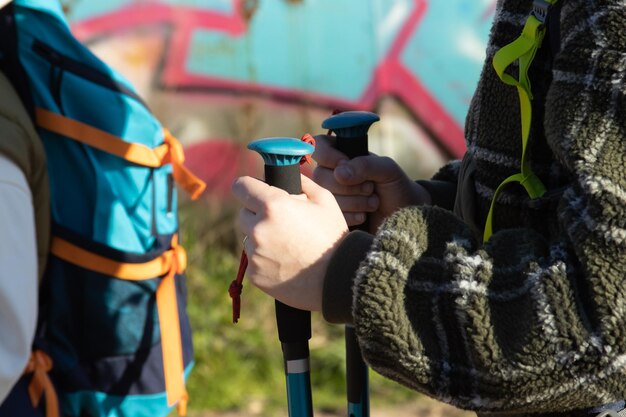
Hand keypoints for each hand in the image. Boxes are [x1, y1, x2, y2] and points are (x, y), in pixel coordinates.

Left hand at [231, 174, 348, 310]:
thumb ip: (302, 182)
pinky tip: (287, 262)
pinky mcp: (254, 275)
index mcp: (272, 206)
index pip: (241, 186)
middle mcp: (258, 228)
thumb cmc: (333, 237)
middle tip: (281, 222)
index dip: (249, 187)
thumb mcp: (325, 200)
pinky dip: (265, 259)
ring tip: (288, 245)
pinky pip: (254, 260)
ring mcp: (254, 254)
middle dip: (258, 214)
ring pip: (249, 238)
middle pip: (244, 213)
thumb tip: (290, 175)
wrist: (338, 279)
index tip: (255, 191)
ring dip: (262, 237)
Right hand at [312, 135, 430, 232]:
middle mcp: (333, 174)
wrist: (404, 216)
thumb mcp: (387, 169)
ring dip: (354, 202)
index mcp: (343, 155)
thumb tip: (339, 173)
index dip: (327, 156)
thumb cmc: (396, 187)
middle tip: (371, 188)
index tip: (344, 164)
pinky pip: (330, 215)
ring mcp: (331, 195)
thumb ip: (365, 165)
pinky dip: (350, 216)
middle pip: (319, 175)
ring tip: (373, 202)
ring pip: (325, 197)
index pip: (319, 146)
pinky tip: (364, 215)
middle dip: (349, 186)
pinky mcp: (333, 215)